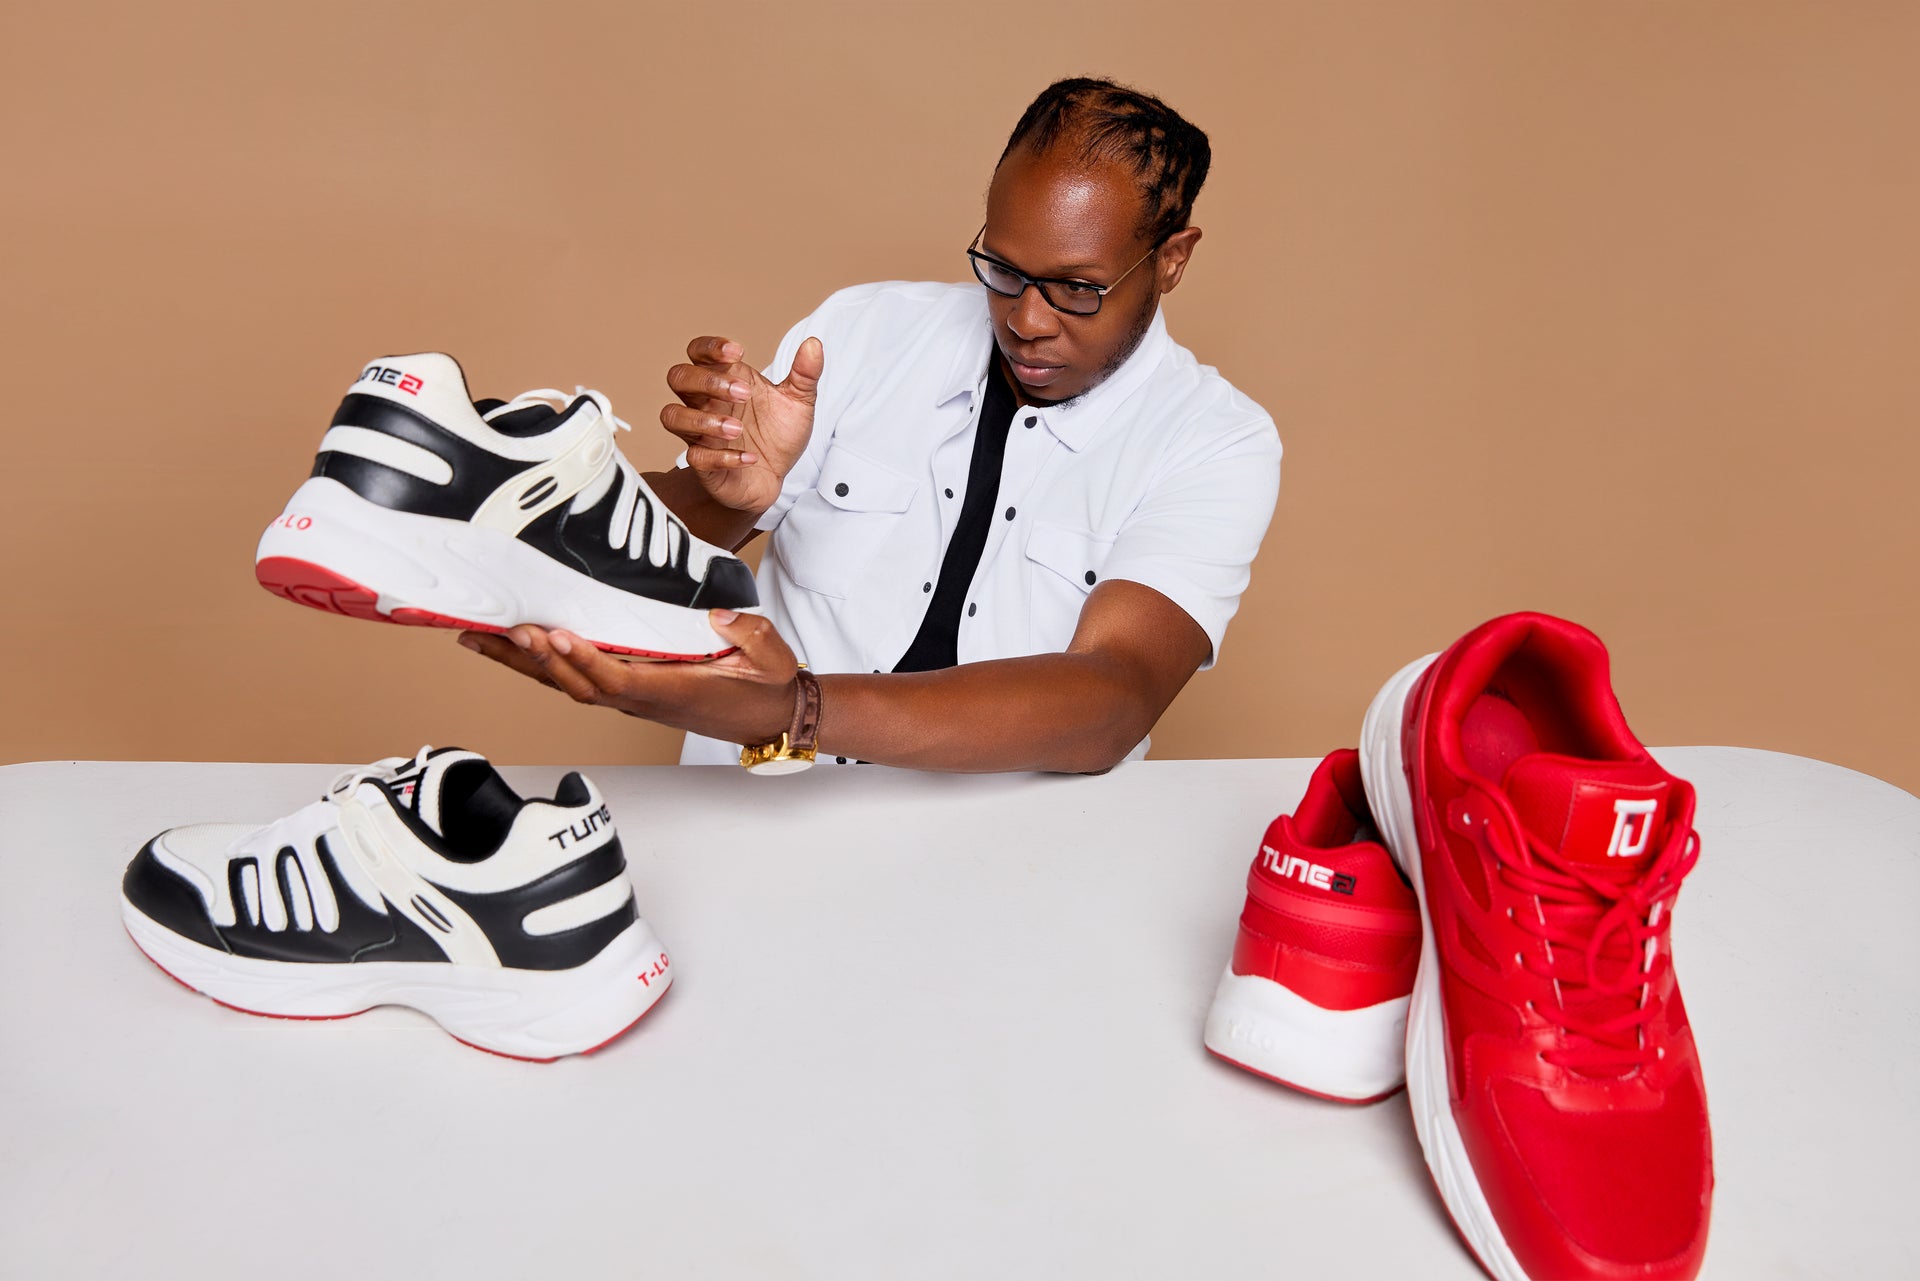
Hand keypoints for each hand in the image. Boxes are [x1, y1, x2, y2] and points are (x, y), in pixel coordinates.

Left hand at [458, 610, 799, 744]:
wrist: (769, 717)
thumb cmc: (765, 687)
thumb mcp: (772, 658)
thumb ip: (749, 635)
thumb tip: (719, 617)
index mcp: (675, 689)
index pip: (620, 678)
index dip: (585, 660)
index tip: (557, 636)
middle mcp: (645, 699)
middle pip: (577, 686)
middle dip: (533, 661)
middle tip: (496, 632)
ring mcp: (635, 698)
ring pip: (570, 686)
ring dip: (524, 665)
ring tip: (481, 638)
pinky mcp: (631, 692)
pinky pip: (580, 682)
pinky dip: (544, 667)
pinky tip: (518, 649)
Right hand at [661, 335, 823, 515]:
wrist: (775, 478)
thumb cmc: (777, 435)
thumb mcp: (798, 403)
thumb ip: (805, 375)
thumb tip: (814, 344)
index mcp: (724, 380)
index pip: (698, 352)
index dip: (710, 347)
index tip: (738, 352)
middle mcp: (705, 403)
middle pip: (679, 378)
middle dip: (707, 381)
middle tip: (744, 394)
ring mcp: (700, 434)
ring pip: (673, 416)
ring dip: (703, 420)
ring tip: (737, 429)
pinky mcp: (703, 465)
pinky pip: (696, 458)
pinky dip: (722, 457)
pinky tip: (749, 458)